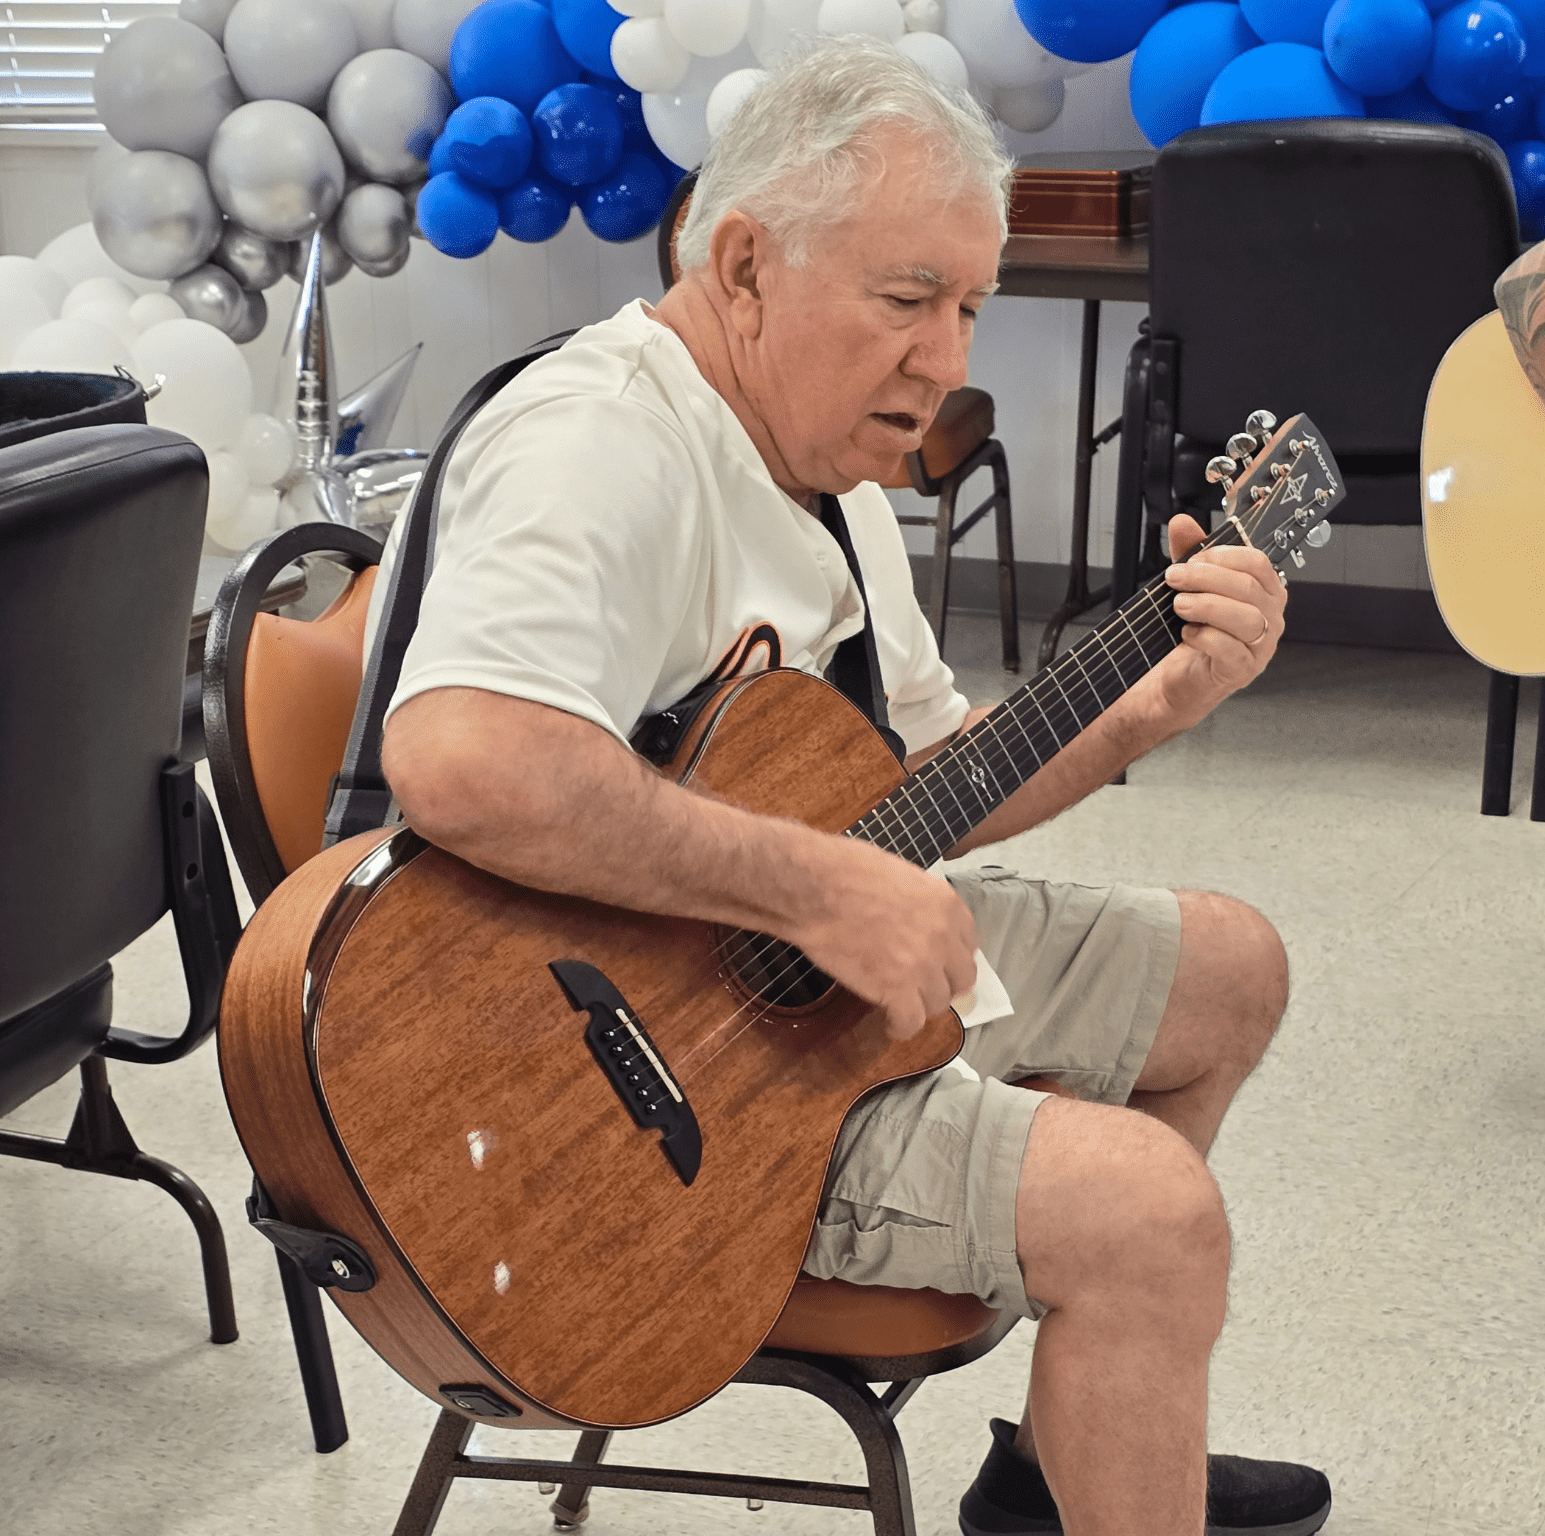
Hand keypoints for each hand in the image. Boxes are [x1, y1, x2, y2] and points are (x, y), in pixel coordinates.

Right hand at [785, 836, 978, 1040]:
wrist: (815, 890)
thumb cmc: (845, 872)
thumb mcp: (900, 876)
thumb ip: (920, 904)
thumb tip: (916, 922)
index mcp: (946, 904)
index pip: (968, 943)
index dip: (950, 957)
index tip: (937, 963)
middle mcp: (943, 937)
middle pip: (961, 978)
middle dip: (943, 985)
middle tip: (922, 987)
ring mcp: (922, 966)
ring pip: (938, 1003)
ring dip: (920, 1005)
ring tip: (900, 1004)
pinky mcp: (896, 990)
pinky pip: (911, 1022)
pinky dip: (901, 1027)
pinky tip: (891, 1024)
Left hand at [1139, 513, 1286, 730]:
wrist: (1179, 678)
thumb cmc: (1193, 630)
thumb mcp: (1191, 586)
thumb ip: (1189, 553)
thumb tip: (1181, 522)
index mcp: (1264, 591)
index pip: (1257, 563)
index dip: (1222, 557)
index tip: (1192, 559)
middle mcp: (1270, 617)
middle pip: (1247, 587)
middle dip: (1205, 578)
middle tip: (1175, 578)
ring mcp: (1261, 645)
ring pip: (1245, 617)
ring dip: (1205, 606)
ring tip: (1179, 605)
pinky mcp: (1243, 670)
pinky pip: (1230, 648)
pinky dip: (1205, 636)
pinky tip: (1188, 633)